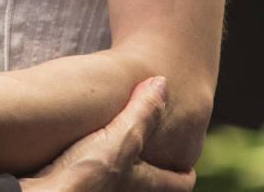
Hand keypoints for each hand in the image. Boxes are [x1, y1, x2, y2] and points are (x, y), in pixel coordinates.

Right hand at [20, 79, 193, 191]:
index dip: (184, 172)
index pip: (178, 183)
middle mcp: (126, 191)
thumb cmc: (84, 173)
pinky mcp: (76, 184)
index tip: (187, 164)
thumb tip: (162, 82)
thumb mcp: (119, 137)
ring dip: (121, 162)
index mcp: (145, 183)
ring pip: (120, 177)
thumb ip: (142, 112)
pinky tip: (81, 150)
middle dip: (152, 165)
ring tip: (116, 144)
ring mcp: (100, 188)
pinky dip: (96, 161)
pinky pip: (95, 172)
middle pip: (148, 182)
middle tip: (154, 145)